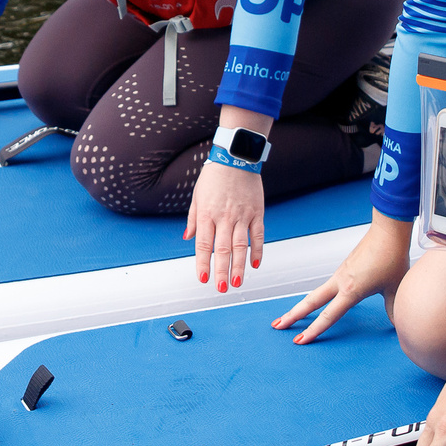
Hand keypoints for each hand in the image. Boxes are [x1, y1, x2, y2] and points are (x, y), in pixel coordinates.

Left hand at [186, 155, 265, 291]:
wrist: (236, 157)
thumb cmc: (213, 177)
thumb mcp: (197, 196)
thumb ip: (193, 219)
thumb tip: (187, 238)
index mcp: (207, 214)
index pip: (204, 244)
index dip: (203, 263)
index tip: (202, 279)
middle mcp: (225, 217)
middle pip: (223, 249)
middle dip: (222, 271)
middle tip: (222, 288)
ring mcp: (242, 215)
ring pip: (241, 245)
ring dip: (239, 266)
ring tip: (238, 283)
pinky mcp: (257, 212)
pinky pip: (258, 235)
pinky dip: (258, 250)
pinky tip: (255, 264)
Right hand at [274, 215, 411, 343]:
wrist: (388, 231)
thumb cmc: (391, 256)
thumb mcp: (395, 288)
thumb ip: (393, 309)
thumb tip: (396, 323)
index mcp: (351, 290)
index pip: (328, 315)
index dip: (313, 330)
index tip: (300, 340)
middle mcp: (341, 282)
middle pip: (310, 302)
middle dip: (293, 315)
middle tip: (277, 326)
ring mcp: (340, 274)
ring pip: (316, 294)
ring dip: (302, 306)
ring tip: (291, 316)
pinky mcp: (344, 268)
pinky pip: (327, 287)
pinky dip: (316, 297)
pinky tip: (318, 302)